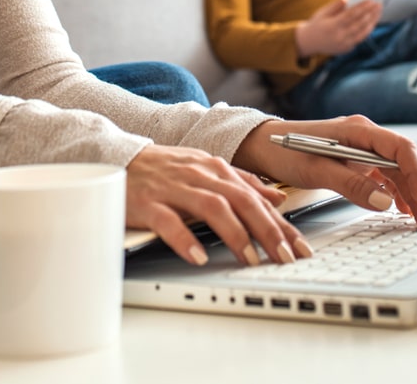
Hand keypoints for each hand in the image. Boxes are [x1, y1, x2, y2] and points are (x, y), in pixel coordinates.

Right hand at [124, 144, 309, 267]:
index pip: (256, 196)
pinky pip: (168, 221)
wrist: (117, 157)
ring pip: (212, 207)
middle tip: (284, 256)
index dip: (281, 222)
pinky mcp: (147, 202)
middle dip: (266, 229)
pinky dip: (185, 239)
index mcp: (215, 168)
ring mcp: (173, 187)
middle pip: (241, 200)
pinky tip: (198, 256)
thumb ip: (242, 183)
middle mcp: (199, 175)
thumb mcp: (206, 169)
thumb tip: (278, 198)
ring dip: (234, 234)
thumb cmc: (163, 168)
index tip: (300, 246)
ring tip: (250, 258)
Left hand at [233, 116, 416, 229]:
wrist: (262, 146)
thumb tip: (385, 201)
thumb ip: (351, 184)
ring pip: (394, 171)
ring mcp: (360, 149)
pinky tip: (398, 209)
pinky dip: (392, 193)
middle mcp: (364, 137)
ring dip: (408, 194)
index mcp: (358, 130)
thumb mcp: (317, 170)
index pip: (400, 148)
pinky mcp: (354, 161)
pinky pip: (381, 176)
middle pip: (402, 162)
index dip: (416, 172)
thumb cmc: (285, 151)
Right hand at [296, 0, 380, 58]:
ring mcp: (344, 44)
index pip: (352, 15)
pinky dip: (367, 31)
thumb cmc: (316, 25)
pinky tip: (372, 23)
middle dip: (371, 13)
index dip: (363, 7)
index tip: (371, 0)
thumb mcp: (322, 12)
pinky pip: (360, 39)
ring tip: (378, 13)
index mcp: (333, 26)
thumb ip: (335, 5)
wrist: (309, 42)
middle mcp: (340, 36)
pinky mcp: (347, 49)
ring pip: (363, 33)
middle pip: (360, 23)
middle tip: (379, 5)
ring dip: (372, 22)